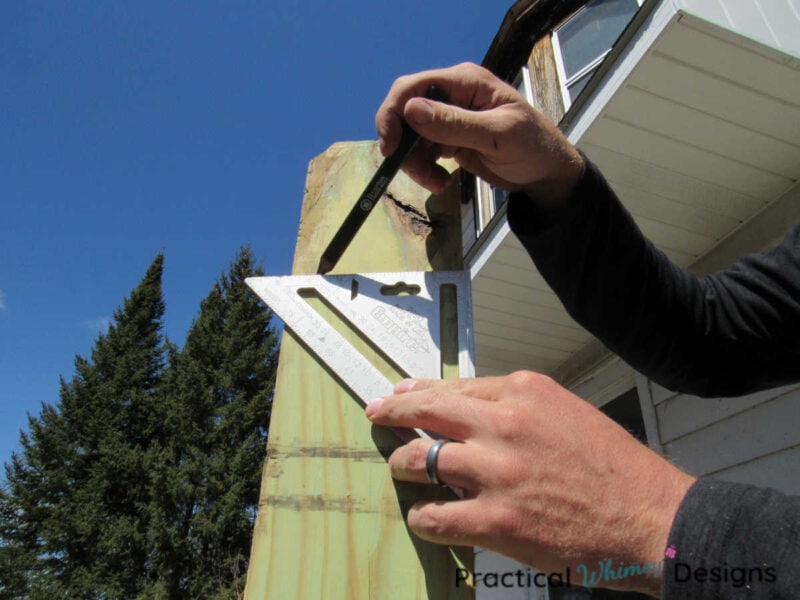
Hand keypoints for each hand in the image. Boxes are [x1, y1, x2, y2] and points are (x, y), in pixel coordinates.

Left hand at [365, 372, 695, 594]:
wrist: (651, 518)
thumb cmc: (614, 468)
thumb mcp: (567, 414)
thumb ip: (517, 407)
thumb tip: (468, 407)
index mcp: (525, 393)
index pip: (455, 386)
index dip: (419, 390)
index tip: (400, 392)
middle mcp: (505, 425)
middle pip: (427, 410)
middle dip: (393, 412)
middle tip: (377, 415)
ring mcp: (497, 473)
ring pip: (420, 461)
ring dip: (403, 466)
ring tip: (400, 471)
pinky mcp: (496, 520)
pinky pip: (435, 516)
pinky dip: (423, 517)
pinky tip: (424, 517)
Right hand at [375, 62, 583, 203]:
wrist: (546, 172)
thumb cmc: (533, 146)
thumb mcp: (497, 135)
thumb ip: (455, 123)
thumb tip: (411, 110)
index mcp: (465, 82)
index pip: (413, 87)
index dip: (393, 113)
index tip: (389, 148)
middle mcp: (453, 95)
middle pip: (406, 112)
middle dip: (404, 146)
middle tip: (416, 172)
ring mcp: (449, 117)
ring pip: (411, 137)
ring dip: (415, 163)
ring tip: (437, 183)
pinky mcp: (449, 139)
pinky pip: (422, 152)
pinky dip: (425, 169)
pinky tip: (442, 181)